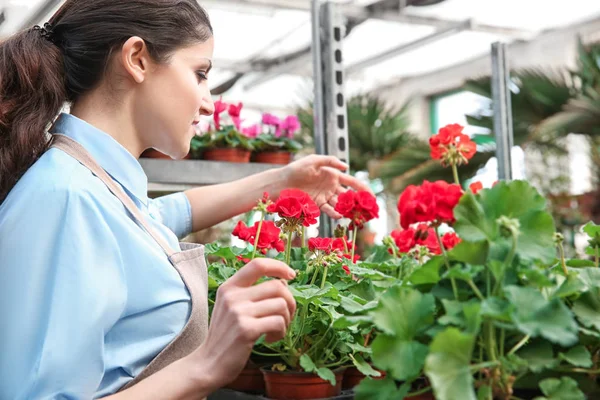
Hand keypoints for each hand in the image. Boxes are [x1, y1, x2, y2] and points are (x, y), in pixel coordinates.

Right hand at [190, 259, 295, 389]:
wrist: (208, 364)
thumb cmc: (225, 335)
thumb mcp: (230, 307)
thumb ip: (250, 293)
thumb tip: (283, 283)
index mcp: (229, 287)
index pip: (258, 264)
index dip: (279, 266)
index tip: (291, 275)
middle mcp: (233, 296)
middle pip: (277, 286)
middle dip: (290, 301)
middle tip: (286, 316)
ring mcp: (239, 313)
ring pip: (281, 304)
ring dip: (286, 319)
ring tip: (277, 330)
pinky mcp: (246, 330)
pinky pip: (278, 322)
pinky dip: (281, 332)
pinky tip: (270, 339)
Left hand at [281, 155, 371, 218]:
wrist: (282, 182)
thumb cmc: (296, 168)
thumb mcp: (313, 160)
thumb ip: (330, 161)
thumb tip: (346, 166)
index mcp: (333, 175)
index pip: (352, 182)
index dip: (363, 189)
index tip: (372, 196)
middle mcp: (331, 186)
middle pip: (348, 195)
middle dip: (358, 202)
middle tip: (367, 209)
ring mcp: (325, 196)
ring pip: (340, 204)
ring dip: (348, 209)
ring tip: (355, 214)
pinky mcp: (317, 205)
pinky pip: (328, 210)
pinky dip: (334, 213)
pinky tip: (339, 216)